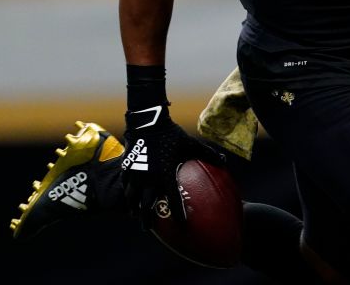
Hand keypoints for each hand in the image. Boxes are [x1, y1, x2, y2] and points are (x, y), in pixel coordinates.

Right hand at [118, 105, 225, 229]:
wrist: (146, 121)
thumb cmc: (170, 133)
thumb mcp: (190, 143)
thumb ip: (207, 154)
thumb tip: (224, 162)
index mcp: (165, 173)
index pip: (172, 198)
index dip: (177, 213)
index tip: (181, 224)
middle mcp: (148, 177)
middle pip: (146, 205)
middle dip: (147, 218)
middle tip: (149, 228)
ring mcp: (135, 174)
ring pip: (131, 197)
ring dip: (134, 208)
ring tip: (136, 215)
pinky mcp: (126, 168)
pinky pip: (125, 185)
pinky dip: (127, 193)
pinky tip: (129, 197)